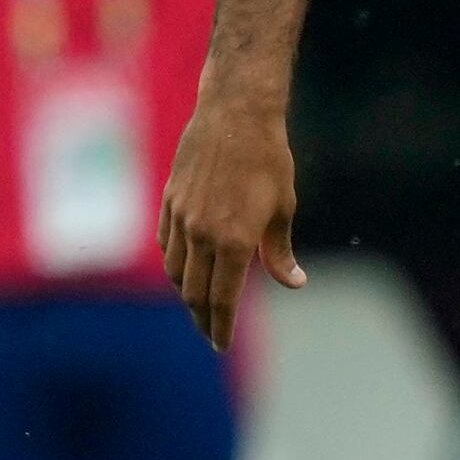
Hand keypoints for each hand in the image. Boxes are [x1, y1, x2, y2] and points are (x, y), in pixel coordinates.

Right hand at [157, 88, 303, 348]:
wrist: (235, 114)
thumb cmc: (268, 160)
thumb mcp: (283, 208)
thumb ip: (279, 252)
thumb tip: (293, 283)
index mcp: (234, 241)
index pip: (222, 300)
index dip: (221, 327)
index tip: (222, 344)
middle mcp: (202, 234)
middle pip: (194, 293)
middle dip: (202, 320)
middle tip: (210, 334)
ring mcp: (181, 218)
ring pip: (176, 271)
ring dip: (186, 293)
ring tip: (198, 304)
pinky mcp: (169, 201)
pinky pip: (165, 244)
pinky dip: (175, 263)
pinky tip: (185, 268)